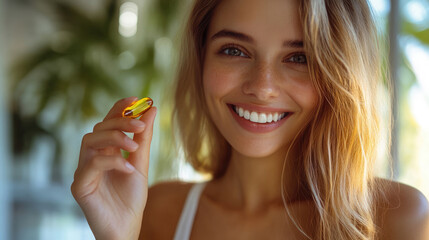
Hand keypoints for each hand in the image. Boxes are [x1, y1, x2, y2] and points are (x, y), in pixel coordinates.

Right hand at [71, 97, 156, 239]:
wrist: (127, 228)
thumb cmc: (131, 199)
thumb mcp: (142, 164)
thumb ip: (144, 138)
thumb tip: (152, 109)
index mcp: (105, 151)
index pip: (108, 122)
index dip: (119, 107)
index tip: (136, 98)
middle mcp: (91, 157)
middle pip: (98, 127)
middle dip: (120, 121)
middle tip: (140, 124)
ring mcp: (83, 170)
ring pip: (90, 140)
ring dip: (114, 137)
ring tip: (134, 146)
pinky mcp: (79, 185)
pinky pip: (91, 163)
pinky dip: (112, 161)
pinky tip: (129, 169)